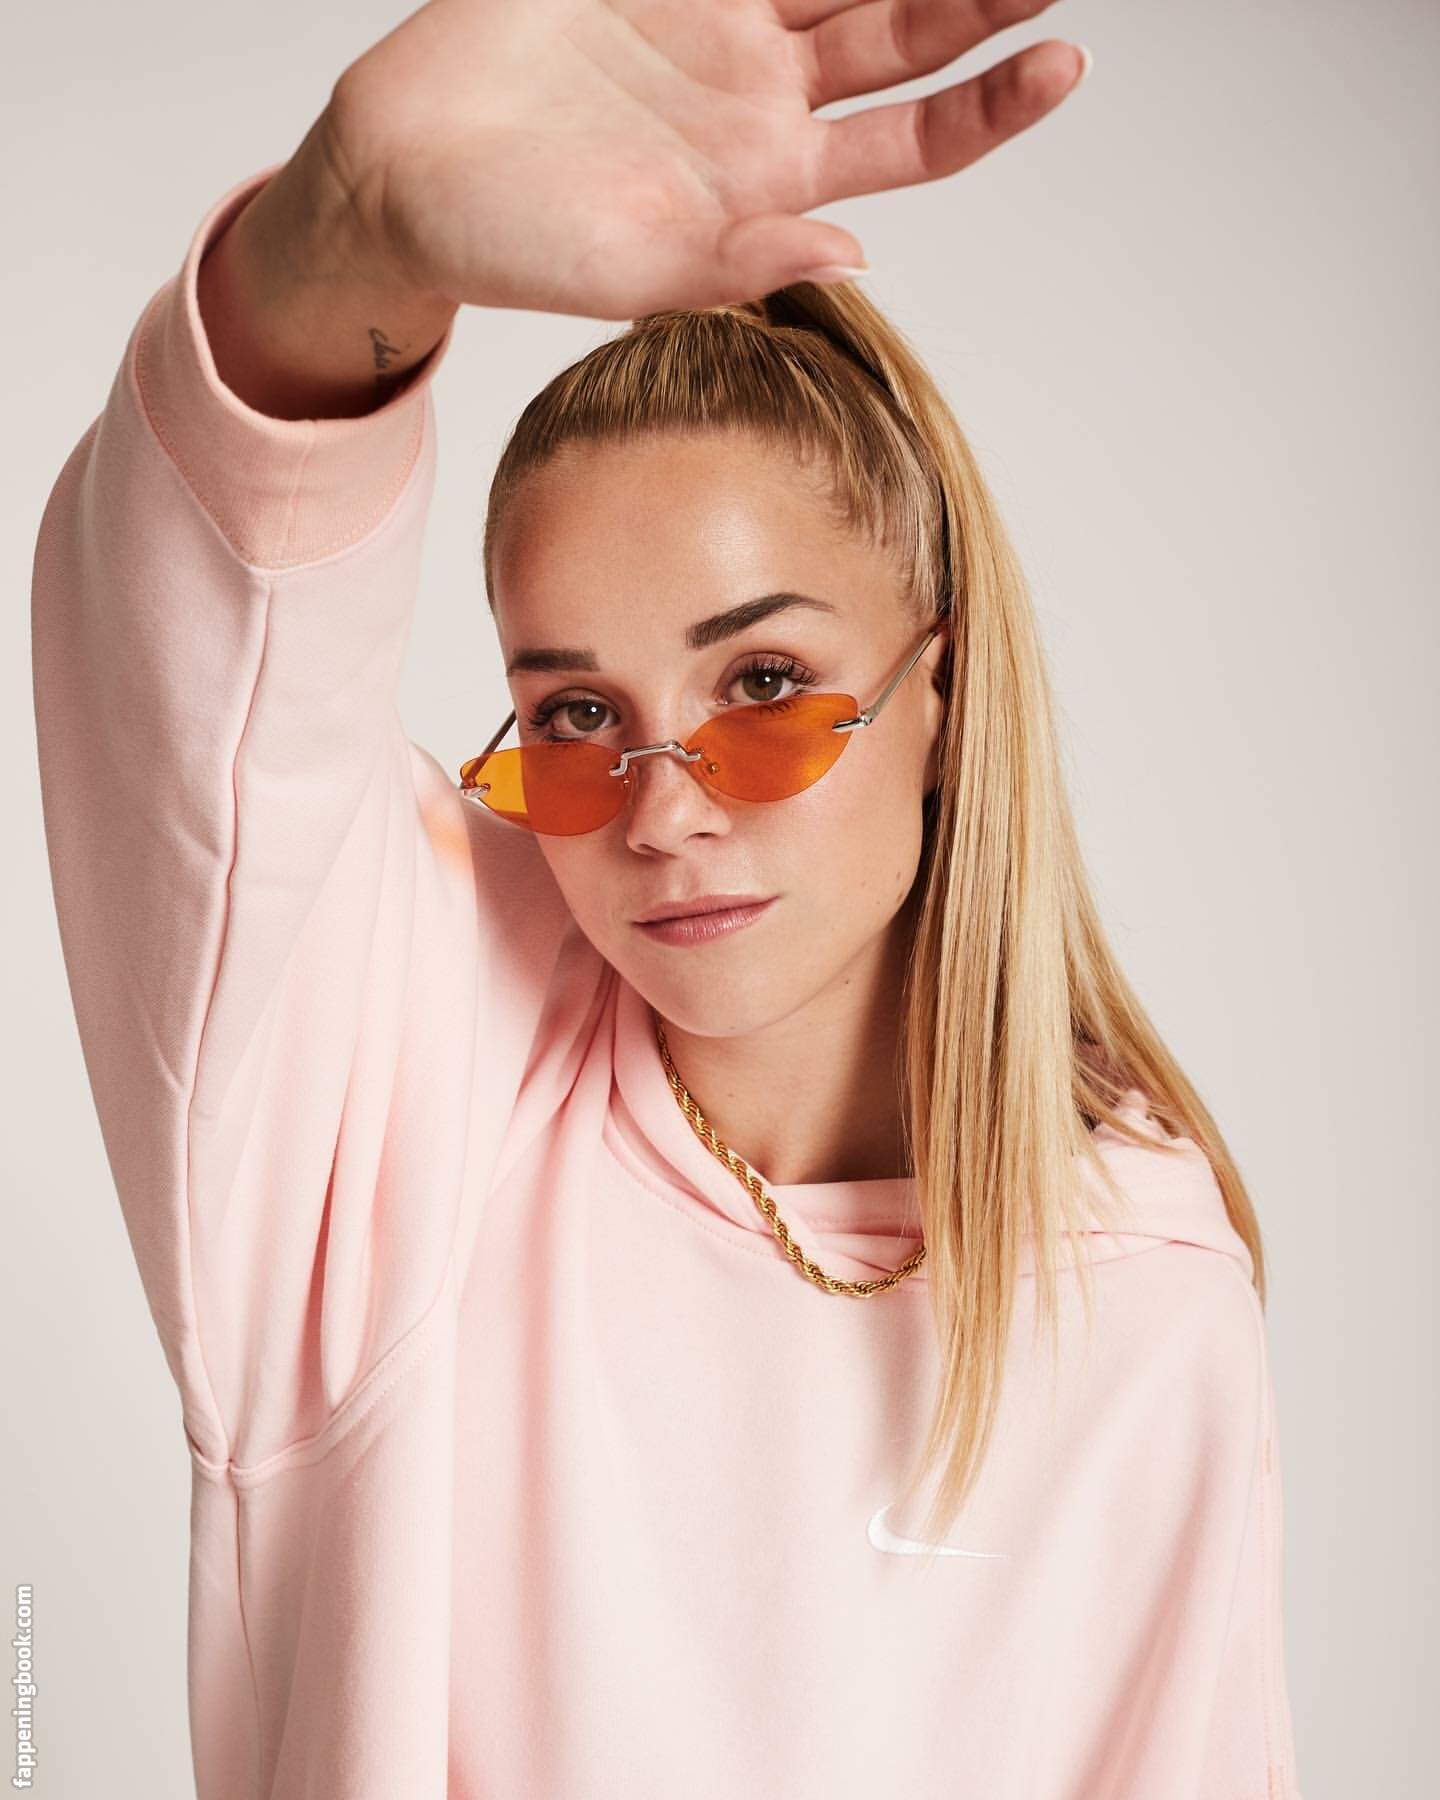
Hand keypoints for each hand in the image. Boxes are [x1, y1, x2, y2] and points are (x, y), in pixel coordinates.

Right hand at [321, 0, 1088, 319]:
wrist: (402, 168)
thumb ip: (738, 266)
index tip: (1066, 61)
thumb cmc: (508, 242)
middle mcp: (764, 96)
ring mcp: (718, 23)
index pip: (915, 139)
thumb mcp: (627, 273)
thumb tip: (853, 258)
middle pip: (906, 30)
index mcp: (774, 182)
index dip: (992, 106)